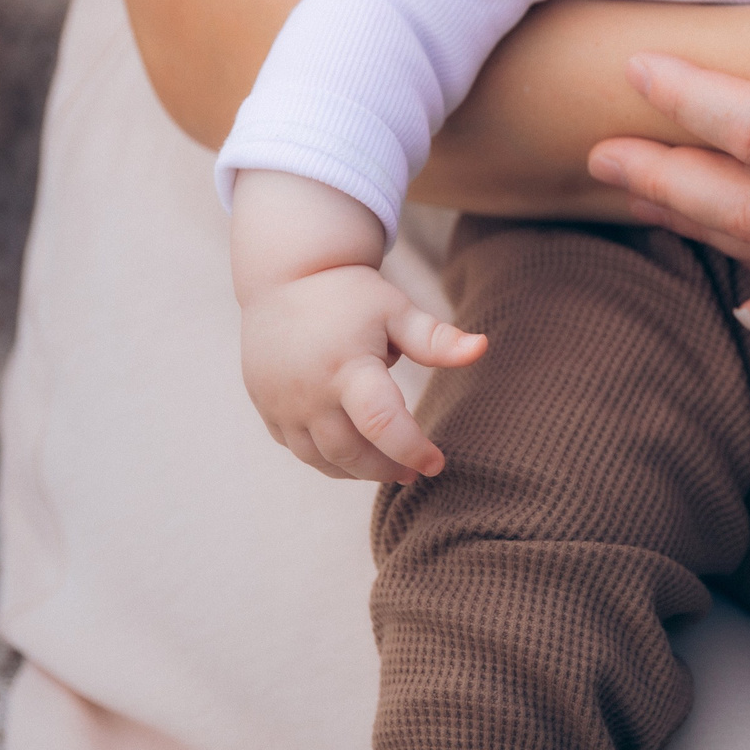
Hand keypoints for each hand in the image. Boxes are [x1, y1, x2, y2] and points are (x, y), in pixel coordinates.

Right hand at [237, 261, 485, 483]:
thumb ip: (436, 338)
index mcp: (347, 367)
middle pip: (352, 454)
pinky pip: (300, 450)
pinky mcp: (268, 410)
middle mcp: (310, 393)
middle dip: (388, 469)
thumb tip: (482, 348)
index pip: (381, 424)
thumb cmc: (350, 295)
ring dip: (359, 471)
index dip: (412, 450)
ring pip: (324, 460)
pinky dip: (328, 460)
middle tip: (414, 470)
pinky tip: (352, 453)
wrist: (286, 278)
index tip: (437, 462)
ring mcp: (283, 406)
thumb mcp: (396, 309)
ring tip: (388, 466)